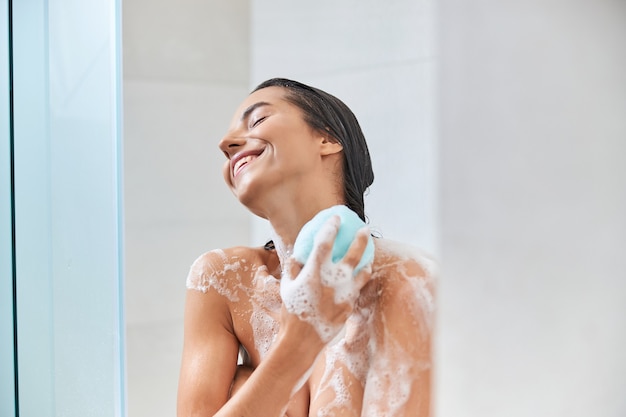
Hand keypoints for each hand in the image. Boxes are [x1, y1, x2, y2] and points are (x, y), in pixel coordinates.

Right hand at [279, 215, 372, 346]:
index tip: (335, 218)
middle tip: (365, 229)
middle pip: (353, 253)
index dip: (331, 227)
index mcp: (314, 272)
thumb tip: (297, 255)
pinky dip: (362, 278)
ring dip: (367, 259)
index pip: (325, 242)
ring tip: (370, 253)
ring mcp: (344, 294)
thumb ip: (293, 268)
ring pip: (363, 271)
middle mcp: (332, 280)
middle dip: (361, 238)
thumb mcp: (286, 287)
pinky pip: (359, 288)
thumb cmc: (291, 313)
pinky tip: (363, 275)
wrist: (302, 340)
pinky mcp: (350, 305)